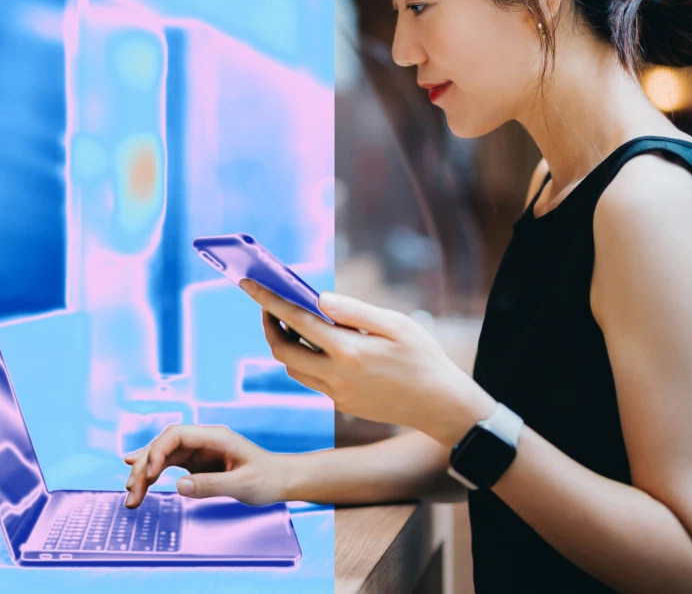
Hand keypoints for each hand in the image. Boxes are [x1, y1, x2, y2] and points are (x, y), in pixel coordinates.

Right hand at [122, 424, 288, 507]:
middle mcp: (203, 440)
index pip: (176, 435)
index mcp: (215, 437)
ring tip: (131, 493)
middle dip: (145, 466)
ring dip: (145, 472)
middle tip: (132, 493)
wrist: (280, 479)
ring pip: (162, 455)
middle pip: (164, 445)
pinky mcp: (197, 462)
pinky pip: (169, 464)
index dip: (157, 451)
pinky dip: (153, 472)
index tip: (150, 475)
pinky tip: (138, 475)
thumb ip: (211, 485)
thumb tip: (178, 486)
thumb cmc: (267, 479)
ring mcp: (198, 450)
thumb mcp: (243, 485)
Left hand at [241, 280, 495, 446]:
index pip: (296, 321)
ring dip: (285, 345)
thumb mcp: (396, 325)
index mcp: (349, 352)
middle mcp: (336, 377)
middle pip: (282, 351)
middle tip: (268, 305)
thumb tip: (319, 298)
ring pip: (293, 369)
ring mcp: (337, 395)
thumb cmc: (425, 359)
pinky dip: (306, 359)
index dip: (268, 301)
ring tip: (292, 321)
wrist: (442, 407)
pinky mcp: (343, 404)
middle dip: (268, 326)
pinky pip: (312, 380)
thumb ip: (354, 311)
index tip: (249, 284)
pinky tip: (319, 344)